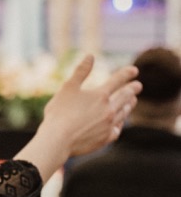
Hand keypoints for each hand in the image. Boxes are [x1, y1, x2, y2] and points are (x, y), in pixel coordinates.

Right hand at [17, 56, 139, 181]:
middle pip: (125, 97)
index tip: (134, 70)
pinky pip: (117, 129)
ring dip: (129, 105)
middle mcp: (108, 110)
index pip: (117, 81)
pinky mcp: (105, 139)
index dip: (126, 74)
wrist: (58, 141)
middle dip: (132, 90)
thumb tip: (90, 56)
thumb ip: (81, 72)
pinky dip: (119, 124)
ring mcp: (108, 125)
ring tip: (132, 102)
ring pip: (123, 113)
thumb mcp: (68, 88)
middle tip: (138, 86)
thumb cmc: (59, 113)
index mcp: (100, 95)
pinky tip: (118, 123)